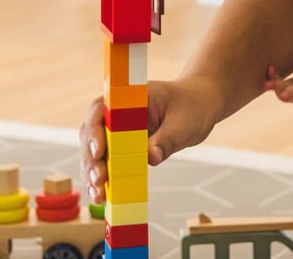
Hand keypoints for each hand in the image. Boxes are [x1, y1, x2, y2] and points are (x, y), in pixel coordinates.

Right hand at [79, 78, 221, 203]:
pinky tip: (102, 196)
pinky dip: (104, 178)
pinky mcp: (123, 146)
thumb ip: (166, 139)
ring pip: (95, 151)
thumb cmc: (193, 107)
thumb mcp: (184, 123)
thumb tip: (151, 158)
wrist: (201, 105)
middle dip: (91, 158)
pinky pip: (108, 162)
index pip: (102, 110)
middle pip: (92, 133)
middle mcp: (118, 112)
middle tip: (98, 181)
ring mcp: (118, 129)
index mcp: (129, 96)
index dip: (95, 130)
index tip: (100, 151)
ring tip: (98, 195)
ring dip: (93, 173)